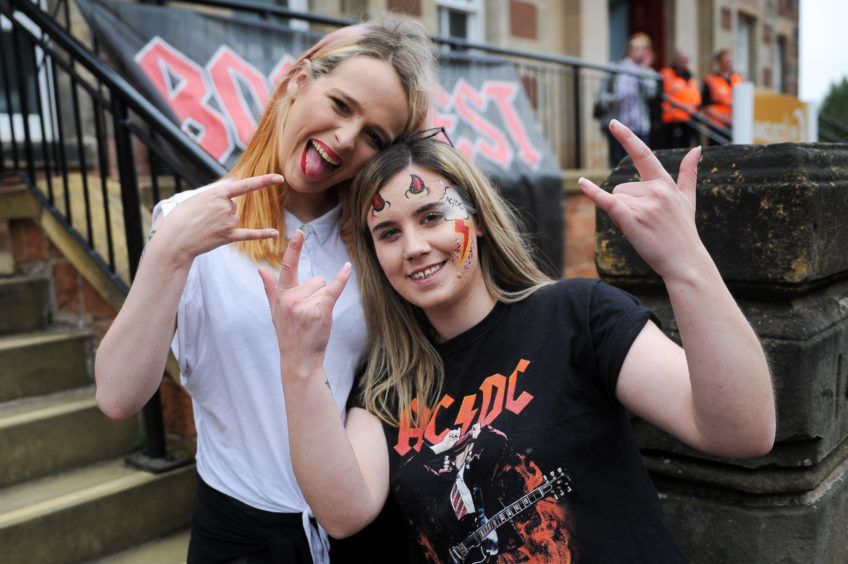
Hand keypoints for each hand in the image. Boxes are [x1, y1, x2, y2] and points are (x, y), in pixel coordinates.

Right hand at [157, 174, 283, 262]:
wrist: (174, 241)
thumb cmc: (181, 218)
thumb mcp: (196, 198)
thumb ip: (215, 196)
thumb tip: (231, 201)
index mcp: (217, 194)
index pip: (245, 185)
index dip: (264, 181)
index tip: (279, 178)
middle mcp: (225, 207)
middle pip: (233, 206)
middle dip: (221, 210)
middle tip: (202, 217)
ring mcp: (228, 223)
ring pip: (235, 218)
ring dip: (223, 222)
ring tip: (205, 227)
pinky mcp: (228, 237)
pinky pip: (249, 234)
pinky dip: (262, 234)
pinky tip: (275, 233)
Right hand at [259, 230, 351, 375]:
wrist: (299, 358)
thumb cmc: (289, 332)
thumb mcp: (275, 310)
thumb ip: (270, 287)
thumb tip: (261, 268)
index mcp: (282, 295)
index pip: (288, 266)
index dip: (294, 248)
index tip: (300, 232)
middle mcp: (292, 298)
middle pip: (316, 280)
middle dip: (317, 294)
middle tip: (309, 314)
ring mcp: (306, 305)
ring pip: (325, 288)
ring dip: (324, 300)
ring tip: (315, 318)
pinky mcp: (321, 312)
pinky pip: (333, 290)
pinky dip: (341, 279)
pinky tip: (347, 267)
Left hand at [578, 119, 703, 278]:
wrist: (685, 261)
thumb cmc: (683, 232)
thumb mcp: (688, 199)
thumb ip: (689, 173)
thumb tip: (697, 149)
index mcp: (664, 183)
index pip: (643, 155)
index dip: (627, 138)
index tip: (613, 123)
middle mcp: (654, 190)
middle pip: (620, 187)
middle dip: (625, 205)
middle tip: (645, 223)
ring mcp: (644, 204)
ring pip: (615, 198)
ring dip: (621, 214)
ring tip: (641, 228)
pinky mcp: (632, 219)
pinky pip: (607, 201)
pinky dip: (593, 193)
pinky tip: (581, 183)